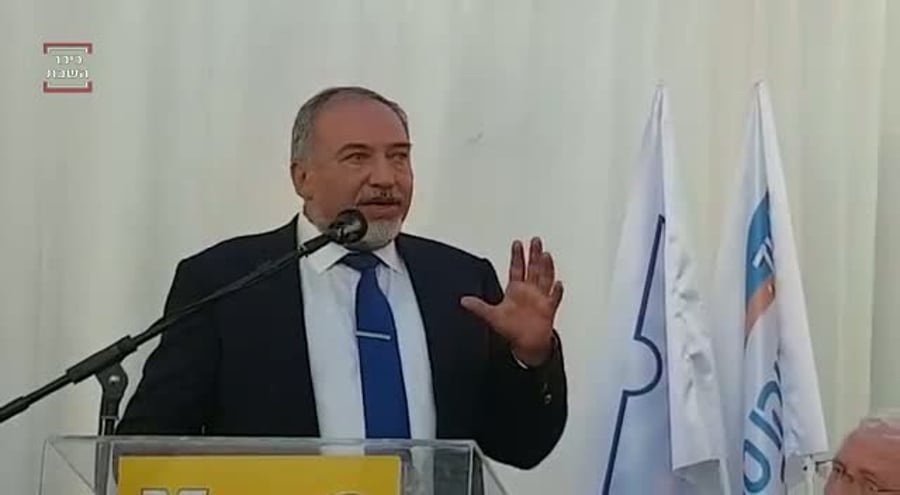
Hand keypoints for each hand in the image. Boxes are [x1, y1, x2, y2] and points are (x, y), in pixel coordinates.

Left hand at [461, 237, 563, 365]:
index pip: (517, 268)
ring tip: (546, 256)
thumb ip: (479, 307)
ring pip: (545, 278)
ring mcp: (540, 298)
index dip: (517, 256)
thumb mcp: (492, 316)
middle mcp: (529, 291)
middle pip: (533, 268)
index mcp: (516, 290)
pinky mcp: (548, 309)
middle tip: (535, 241)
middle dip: (533, 255)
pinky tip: (558, 283)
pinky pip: (554, 298)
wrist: (527, 343)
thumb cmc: (511, 329)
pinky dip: (556, 291)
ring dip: (546, 267)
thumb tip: (463, 301)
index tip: (517, 244)